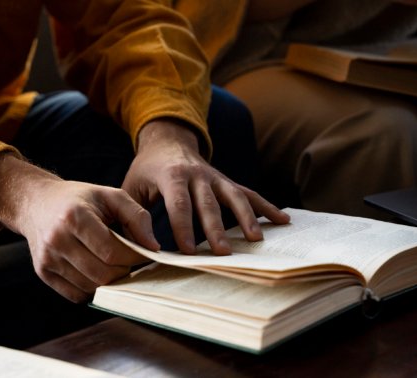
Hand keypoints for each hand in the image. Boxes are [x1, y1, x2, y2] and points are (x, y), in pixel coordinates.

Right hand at [0, 153, 158, 302]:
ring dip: (110, 281)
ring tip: (115, 264)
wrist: (37, 202)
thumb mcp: (111, 196)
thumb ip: (137, 216)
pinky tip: (97, 271)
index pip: (112, 252)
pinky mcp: (43, 272)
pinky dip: (92, 289)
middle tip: (130, 261)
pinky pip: (76, 295)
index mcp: (75, 217)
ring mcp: (47, 258)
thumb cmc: (80, 199)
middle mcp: (57, 239)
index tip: (143, 253)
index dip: (134, 257)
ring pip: (90, 287)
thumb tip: (153, 247)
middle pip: (102, 273)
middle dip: (123, 271)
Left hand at [122, 119, 289, 254]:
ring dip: (246, 218)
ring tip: (255, 240)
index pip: (178, 203)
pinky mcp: (227, 182)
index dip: (183, 226)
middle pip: (209, 204)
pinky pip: (249, 194)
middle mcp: (197, 175)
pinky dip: (267, 206)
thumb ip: (134, 212)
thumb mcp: (133, 186)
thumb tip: (139, 245)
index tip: (187, 250)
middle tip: (223, 253)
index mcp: (171, 176)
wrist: (168, 142)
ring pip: (234, 197)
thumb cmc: (147, 170)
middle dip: (216, 229)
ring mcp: (216, 178)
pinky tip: (283, 220)